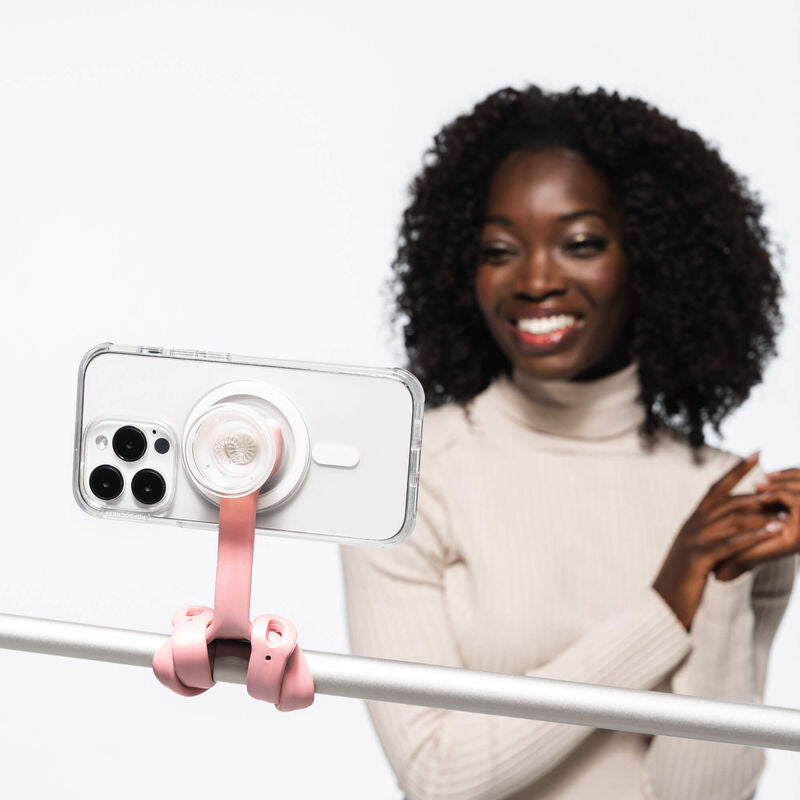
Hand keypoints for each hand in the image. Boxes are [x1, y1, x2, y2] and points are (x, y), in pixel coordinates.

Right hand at [653, 452, 785, 628]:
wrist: (661, 609)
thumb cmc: (683, 584)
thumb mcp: (697, 554)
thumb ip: (713, 537)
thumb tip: (737, 527)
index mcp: (692, 522)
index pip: (716, 487)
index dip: (737, 469)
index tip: (758, 452)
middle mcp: (691, 525)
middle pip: (728, 500)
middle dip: (758, 494)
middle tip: (785, 490)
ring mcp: (693, 541)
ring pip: (730, 520)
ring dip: (761, 515)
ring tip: (787, 512)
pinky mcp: (697, 559)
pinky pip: (729, 544)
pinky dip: (752, 537)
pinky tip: (772, 533)